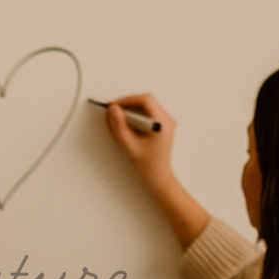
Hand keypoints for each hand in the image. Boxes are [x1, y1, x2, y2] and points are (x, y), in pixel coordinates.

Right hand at [100, 93, 209, 246]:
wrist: (158, 178)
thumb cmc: (148, 166)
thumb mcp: (129, 146)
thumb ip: (119, 127)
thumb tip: (113, 110)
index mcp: (162, 123)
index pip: (145, 100)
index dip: (127, 100)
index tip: (113, 106)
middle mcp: (166, 120)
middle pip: (145, 101)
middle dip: (127, 103)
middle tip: (112, 110)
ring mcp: (165, 122)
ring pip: (146, 106)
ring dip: (130, 109)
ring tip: (117, 117)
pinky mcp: (161, 125)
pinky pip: (147, 113)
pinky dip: (135, 115)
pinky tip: (125, 123)